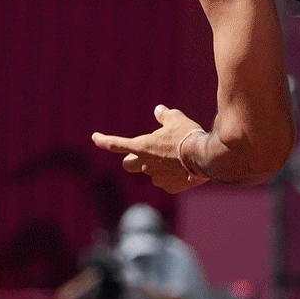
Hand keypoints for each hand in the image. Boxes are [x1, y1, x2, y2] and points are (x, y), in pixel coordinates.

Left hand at [92, 106, 208, 194]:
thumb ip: (164, 116)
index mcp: (142, 147)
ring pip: (151, 173)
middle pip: (128, 164)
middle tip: (145, 152)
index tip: (95, 137)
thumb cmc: (187, 135)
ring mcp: (157, 178)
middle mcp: (146, 165)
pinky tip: (184, 168)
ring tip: (176, 157)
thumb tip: (158, 110)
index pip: (116, 144)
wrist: (204, 157)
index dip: (103, 140)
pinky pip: (166, 181)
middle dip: (132, 159)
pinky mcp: (170, 187)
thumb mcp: (176, 119)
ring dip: (157, 166)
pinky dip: (172, 175)